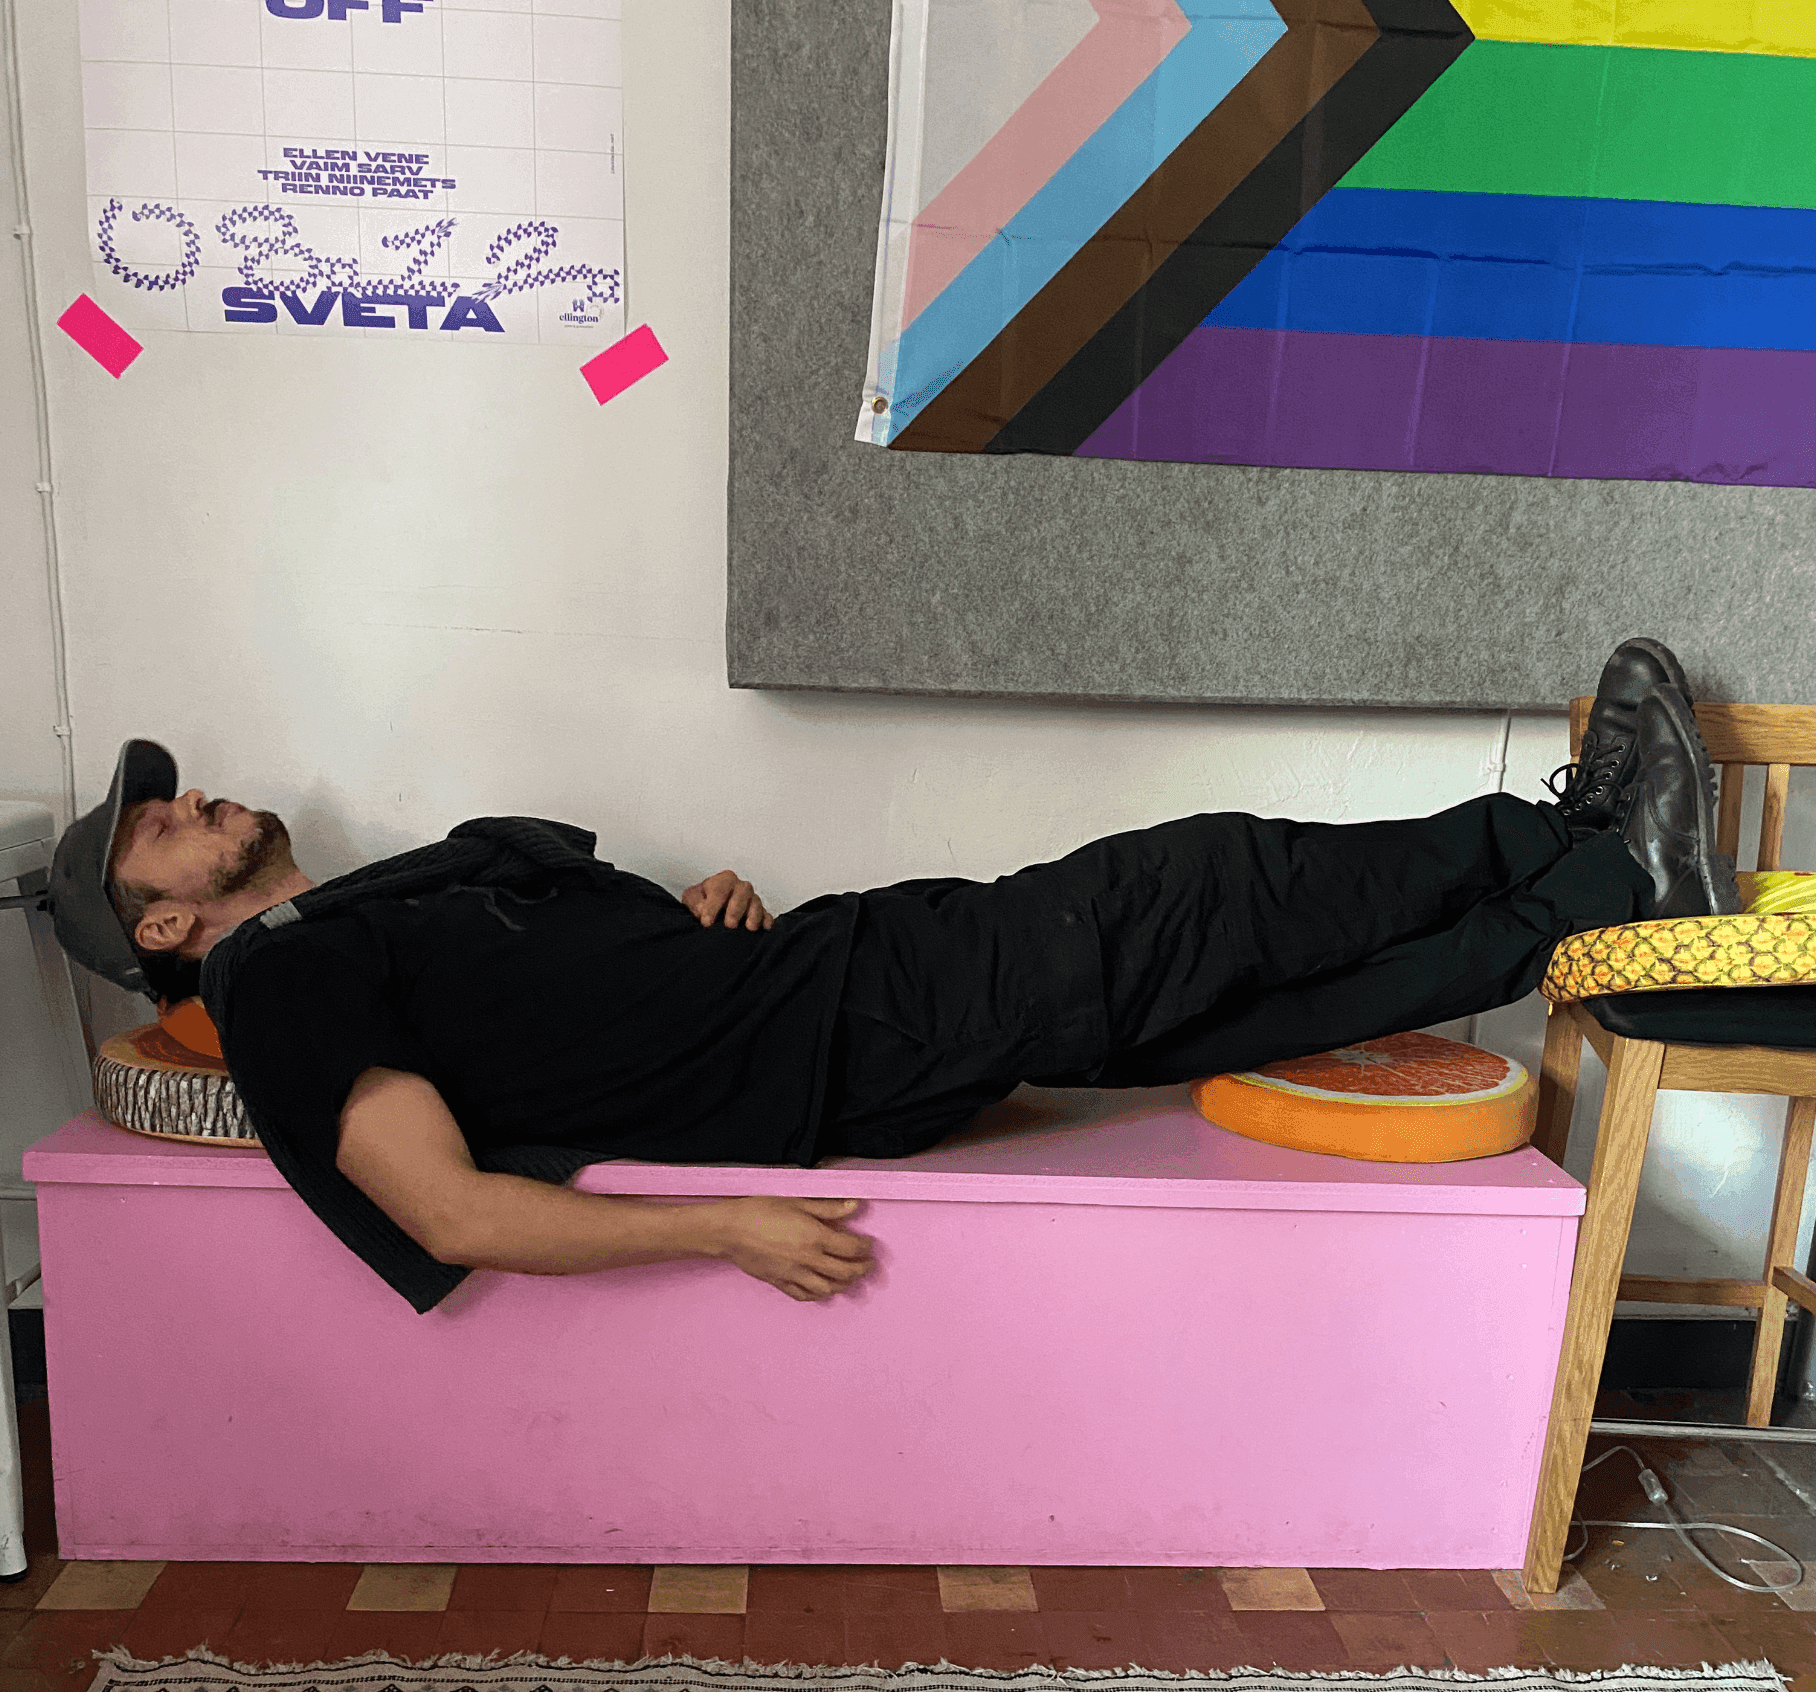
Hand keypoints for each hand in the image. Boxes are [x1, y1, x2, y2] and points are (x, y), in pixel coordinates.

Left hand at [682, 869, 773, 929]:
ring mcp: (751, 899)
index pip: (720, 889)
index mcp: (724, 880)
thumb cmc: (702, 900)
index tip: (707, 922)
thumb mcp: (691, 898)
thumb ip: (695, 902)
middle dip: (736, 909)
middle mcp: (740, 886)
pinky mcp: (760, 911)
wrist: (710, 905)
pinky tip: (766, 927)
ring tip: (750, 928)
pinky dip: (767, 920)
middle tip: (729, 925)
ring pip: (756, 902)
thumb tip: (703, 911)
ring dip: (754, 915)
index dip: (713, 906)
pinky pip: (766, 913)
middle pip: (743, 892)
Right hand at [712, 1197, 874, 1300]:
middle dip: (862, 1269)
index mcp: (816, 1237)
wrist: (730, 1230)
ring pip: (828, 1288)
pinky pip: (805, 1295)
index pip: (851, 1248)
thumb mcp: (798, 1202)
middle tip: (868, 1264)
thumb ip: (829, 1208)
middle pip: (845, 1272)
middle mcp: (809, 1260)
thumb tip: (854, 1206)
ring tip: (850, 1277)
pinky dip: (819, 1295)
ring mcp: (795, 1275)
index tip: (868, 1244)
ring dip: (844, 1284)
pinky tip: (823, 1289)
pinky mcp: (781, 1283)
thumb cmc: (761, 1211)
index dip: (864, 1247)